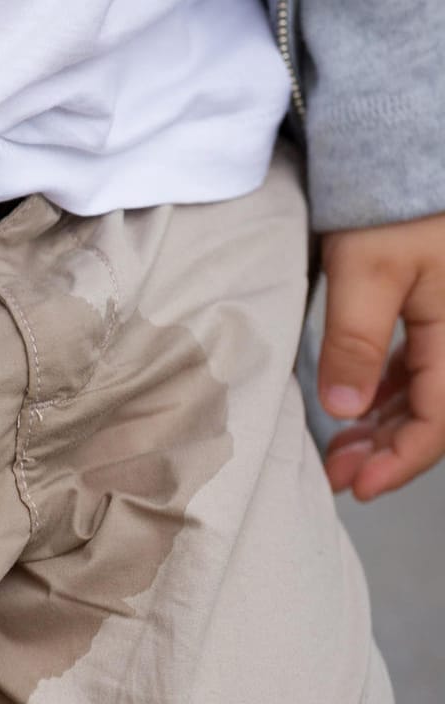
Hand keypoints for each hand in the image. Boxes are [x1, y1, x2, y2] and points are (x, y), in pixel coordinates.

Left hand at [317, 211, 444, 499]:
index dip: (401, 461)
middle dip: (388, 451)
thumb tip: (345, 411)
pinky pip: (423, 367)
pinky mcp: (440, 309)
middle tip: (337, 475)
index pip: (440, 419)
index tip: (358, 487)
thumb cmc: (392, 202)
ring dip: (386, 426)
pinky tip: (359, 409)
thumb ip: (356, 344)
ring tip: (339, 451)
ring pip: (429, 392)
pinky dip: (389, 393)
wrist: (405, 148)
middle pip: (438, 413)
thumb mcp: (367, 273)